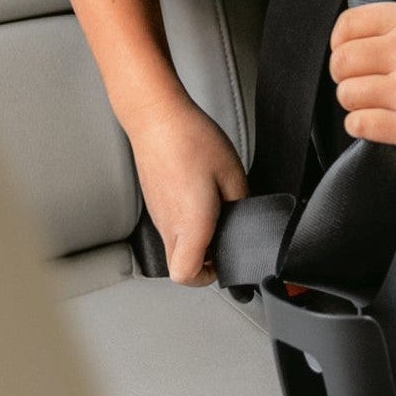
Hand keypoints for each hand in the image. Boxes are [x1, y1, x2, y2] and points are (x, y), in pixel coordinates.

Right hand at [122, 92, 247, 285]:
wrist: (157, 118)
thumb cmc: (191, 139)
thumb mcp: (232, 172)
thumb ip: (240, 201)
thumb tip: (242, 217)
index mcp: (191, 223)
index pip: (188, 276)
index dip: (208, 277)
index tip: (224, 261)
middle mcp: (169, 224)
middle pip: (180, 267)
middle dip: (203, 264)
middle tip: (221, 243)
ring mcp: (157, 214)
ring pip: (174, 246)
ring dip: (194, 242)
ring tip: (212, 214)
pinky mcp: (153, 201)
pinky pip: (169, 226)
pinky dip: (184, 224)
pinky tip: (198, 199)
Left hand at [330, 2, 395, 158]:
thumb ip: (390, 26)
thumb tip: (342, 43)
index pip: (346, 26)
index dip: (340, 44)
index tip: (352, 56)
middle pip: (341, 62)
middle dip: (344, 76)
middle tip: (362, 83)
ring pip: (347, 94)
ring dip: (355, 103)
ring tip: (376, 104)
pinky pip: (358, 123)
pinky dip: (360, 125)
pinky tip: (377, 122)